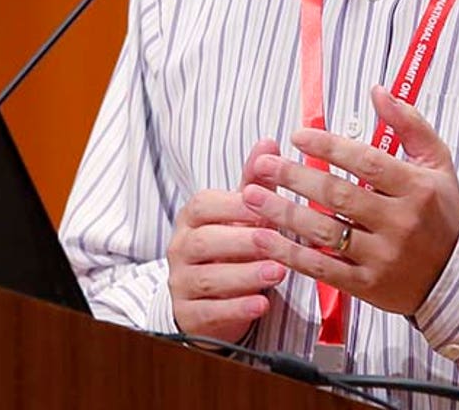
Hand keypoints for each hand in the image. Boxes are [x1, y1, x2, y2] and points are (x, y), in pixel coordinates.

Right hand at [166, 138, 286, 341]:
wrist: (210, 299)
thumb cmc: (231, 247)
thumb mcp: (242, 216)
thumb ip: (254, 184)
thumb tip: (268, 142)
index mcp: (192, 219)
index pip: (204, 205)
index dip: (234, 206)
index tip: (266, 209)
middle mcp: (180, 249)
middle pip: (204, 242)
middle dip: (242, 242)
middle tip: (276, 243)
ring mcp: (181, 283)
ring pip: (207, 278)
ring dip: (244, 275)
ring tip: (278, 274)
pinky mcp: (188, 315)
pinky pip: (208, 312)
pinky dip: (237, 310)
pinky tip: (262, 305)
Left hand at [240, 86, 458, 315]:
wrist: (457, 277)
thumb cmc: (441, 212)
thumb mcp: (437, 163)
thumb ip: (408, 124)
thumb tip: (378, 90)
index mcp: (417, 189)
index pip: (367, 163)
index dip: (329, 146)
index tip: (297, 135)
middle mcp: (400, 224)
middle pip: (339, 196)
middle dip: (295, 177)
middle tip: (262, 165)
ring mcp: (383, 258)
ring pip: (324, 232)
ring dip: (282, 213)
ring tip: (250, 196)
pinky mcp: (367, 286)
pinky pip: (322, 268)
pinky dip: (289, 254)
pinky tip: (263, 238)